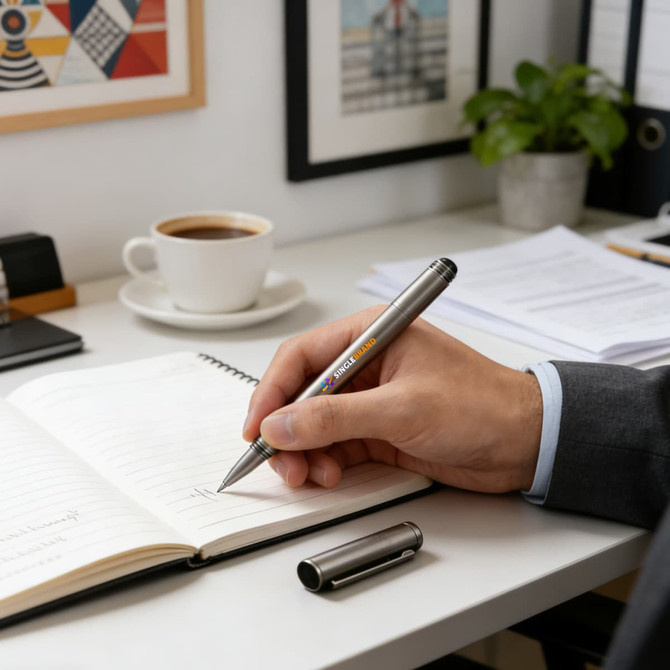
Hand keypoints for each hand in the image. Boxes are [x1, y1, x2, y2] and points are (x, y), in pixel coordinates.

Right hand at [243, 306, 541, 492]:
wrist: (524, 441)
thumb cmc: (480, 405)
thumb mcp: (402, 409)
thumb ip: (335, 417)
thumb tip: (280, 424)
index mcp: (370, 336)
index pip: (302, 357)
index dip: (272, 392)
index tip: (256, 428)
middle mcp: (365, 365)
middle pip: (302, 393)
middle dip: (286, 429)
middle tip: (281, 462)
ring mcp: (370, 400)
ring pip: (315, 424)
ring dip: (304, 451)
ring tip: (312, 475)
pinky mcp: (378, 430)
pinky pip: (335, 445)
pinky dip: (324, 462)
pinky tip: (328, 475)